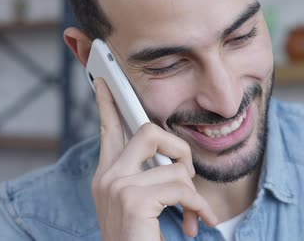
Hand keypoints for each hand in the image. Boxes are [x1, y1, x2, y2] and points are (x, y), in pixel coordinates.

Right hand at [91, 78, 217, 239]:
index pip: (108, 130)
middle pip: (146, 130)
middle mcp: (106, 178)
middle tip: (185, 174)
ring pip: (174, 163)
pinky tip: (198, 224)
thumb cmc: (142, 239)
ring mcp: (116, 187)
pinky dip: (199, 207)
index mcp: (107, 177)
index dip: (108, 104)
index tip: (104, 79)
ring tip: (193, 212)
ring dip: (193, 191)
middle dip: (177, 148)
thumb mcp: (142, 206)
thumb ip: (149, 178)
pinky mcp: (132, 200)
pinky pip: (182, 187)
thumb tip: (174, 160)